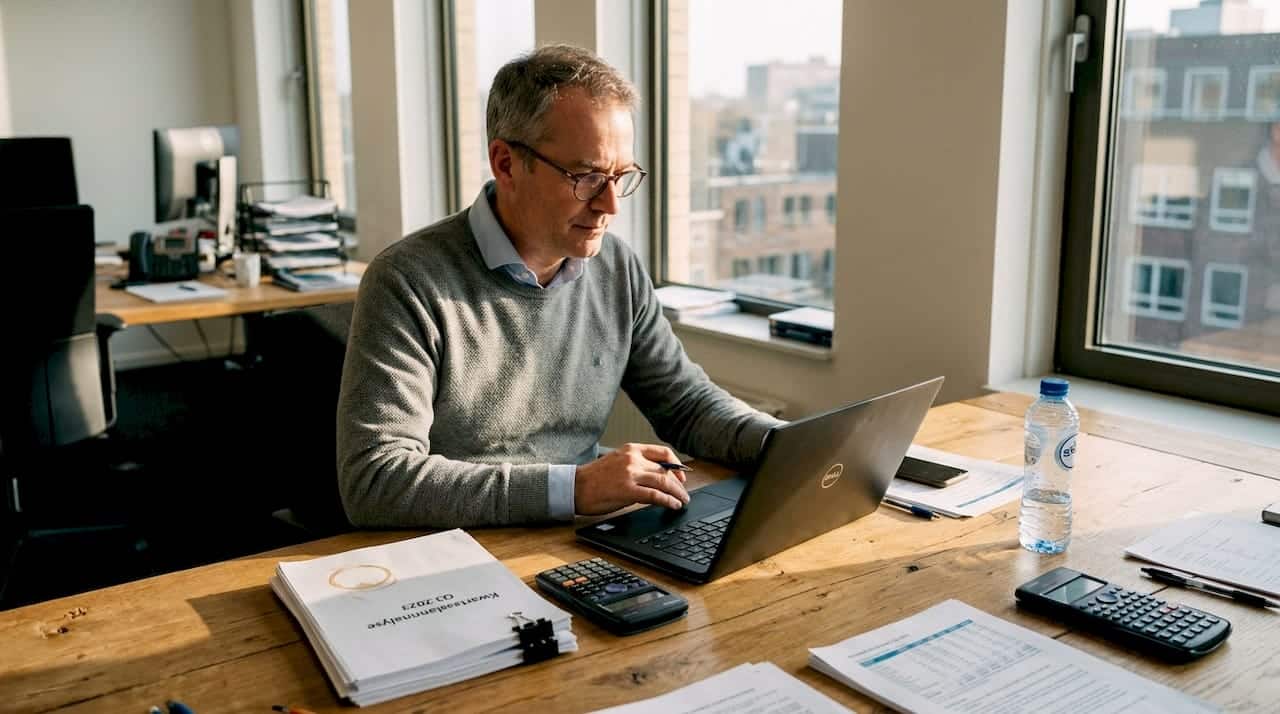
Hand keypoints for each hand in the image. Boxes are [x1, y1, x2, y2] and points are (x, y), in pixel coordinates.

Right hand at [575, 443, 690, 514]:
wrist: (575, 487)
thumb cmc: (594, 477)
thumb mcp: (617, 462)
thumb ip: (637, 465)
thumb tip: (658, 477)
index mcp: (631, 449)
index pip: (663, 452)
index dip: (677, 465)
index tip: (681, 476)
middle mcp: (632, 459)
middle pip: (666, 470)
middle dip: (679, 484)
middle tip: (684, 493)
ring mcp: (630, 474)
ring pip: (663, 482)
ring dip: (677, 493)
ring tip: (682, 501)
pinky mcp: (628, 490)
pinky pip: (655, 496)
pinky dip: (668, 501)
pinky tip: (672, 505)